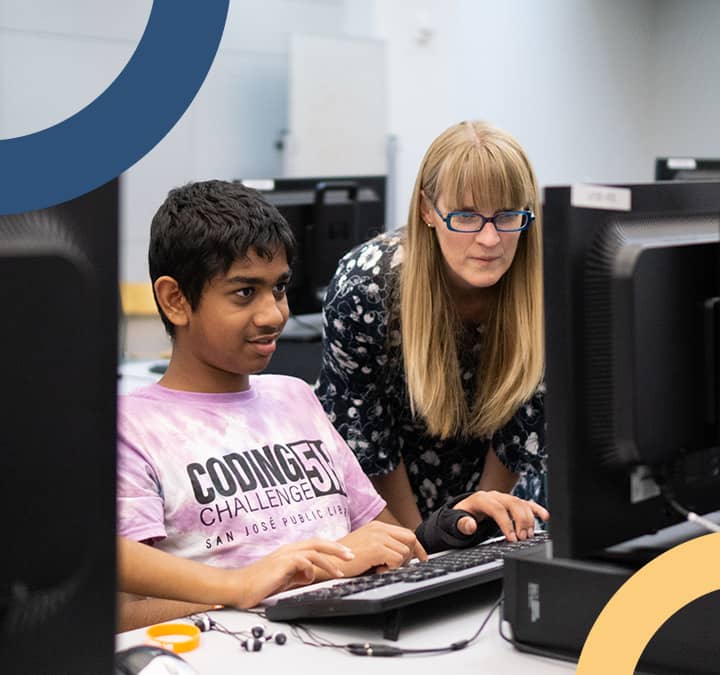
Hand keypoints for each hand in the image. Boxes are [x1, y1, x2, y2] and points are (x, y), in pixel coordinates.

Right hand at [230, 538, 354, 607]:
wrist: (239, 587)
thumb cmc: (260, 584)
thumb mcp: (284, 579)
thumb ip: (297, 575)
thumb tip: (310, 576)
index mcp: (290, 551)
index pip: (315, 545)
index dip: (332, 548)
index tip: (346, 555)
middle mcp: (289, 549)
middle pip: (318, 542)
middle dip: (337, 548)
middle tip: (352, 555)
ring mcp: (285, 555)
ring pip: (313, 551)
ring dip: (329, 561)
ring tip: (340, 572)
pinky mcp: (281, 563)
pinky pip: (302, 561)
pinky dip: (310, 569)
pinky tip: (309, 578)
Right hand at [335, 520, 425, 576]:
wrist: (327, 562)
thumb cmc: (344, 560)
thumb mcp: (366, 548)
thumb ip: (383, 546)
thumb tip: (404, 556)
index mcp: (377, 526)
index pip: (406, 533)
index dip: (417, 548)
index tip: (422, 558)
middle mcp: (378, 528)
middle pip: (410, 538)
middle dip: (410, 555)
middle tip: (396, 567)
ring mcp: (377, 536)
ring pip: (405, 551)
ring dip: (397, 564)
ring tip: (380, 568)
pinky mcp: (376, 547)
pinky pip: (397, 559)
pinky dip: (391, 569)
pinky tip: (377, 570)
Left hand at [452, 491, 549, 541]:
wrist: (466, 510)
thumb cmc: (463, 516)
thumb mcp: (457, 521)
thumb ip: (462, 524)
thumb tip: (471, 525)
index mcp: (482, 499)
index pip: (497, 509)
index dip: (506, 524)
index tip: (512, 539)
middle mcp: (495, 496)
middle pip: (512, 504)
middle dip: (520, 521)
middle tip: (522, 539)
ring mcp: (505, 498)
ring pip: (521, 503)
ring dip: (528, 519)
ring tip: (529, 535)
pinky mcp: (512, 503)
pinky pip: (527, 503)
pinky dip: (537, 509)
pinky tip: (546, 517)